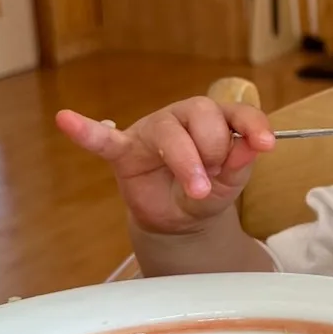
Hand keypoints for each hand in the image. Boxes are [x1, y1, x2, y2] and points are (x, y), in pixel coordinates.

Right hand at [56, 97, 274, 235]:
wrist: (179, 220)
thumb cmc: (206, 192)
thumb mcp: (230, 186)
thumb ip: (240, 166)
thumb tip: (254, 145)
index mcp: (217, 120)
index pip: (237, 112)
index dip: (252, 125)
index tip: (266, 145)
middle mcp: (186, 116)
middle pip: (203, 114)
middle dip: (215, 149)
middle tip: (214, 180)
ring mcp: (153, 130)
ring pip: (169, 130)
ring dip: (187, 160)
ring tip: (196, 188)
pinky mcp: (125, 151)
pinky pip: (104, 140)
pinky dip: (86, 131)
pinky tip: (67, 120)